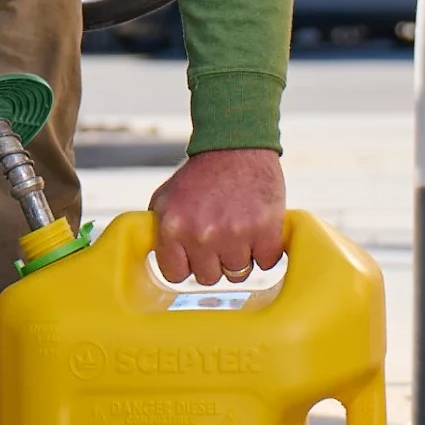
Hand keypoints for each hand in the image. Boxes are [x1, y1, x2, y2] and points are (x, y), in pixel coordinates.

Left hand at [150, 149, 286, 285]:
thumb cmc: (200, 175)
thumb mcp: (166, 198)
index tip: (194, 255)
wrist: (236, 146)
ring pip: (238, 274)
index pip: (175, 275)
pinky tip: (259, 233)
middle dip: (214, 262)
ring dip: (240, 258)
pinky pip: (267, 264)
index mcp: (173, 227)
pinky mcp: (265, 230)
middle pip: (209, 278)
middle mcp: (201, 235)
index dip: (187, 265)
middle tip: (220, 238)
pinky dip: (266, 251)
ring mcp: (235, 234)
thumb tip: (157, 259)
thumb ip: (158, 230)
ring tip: (239, 232)